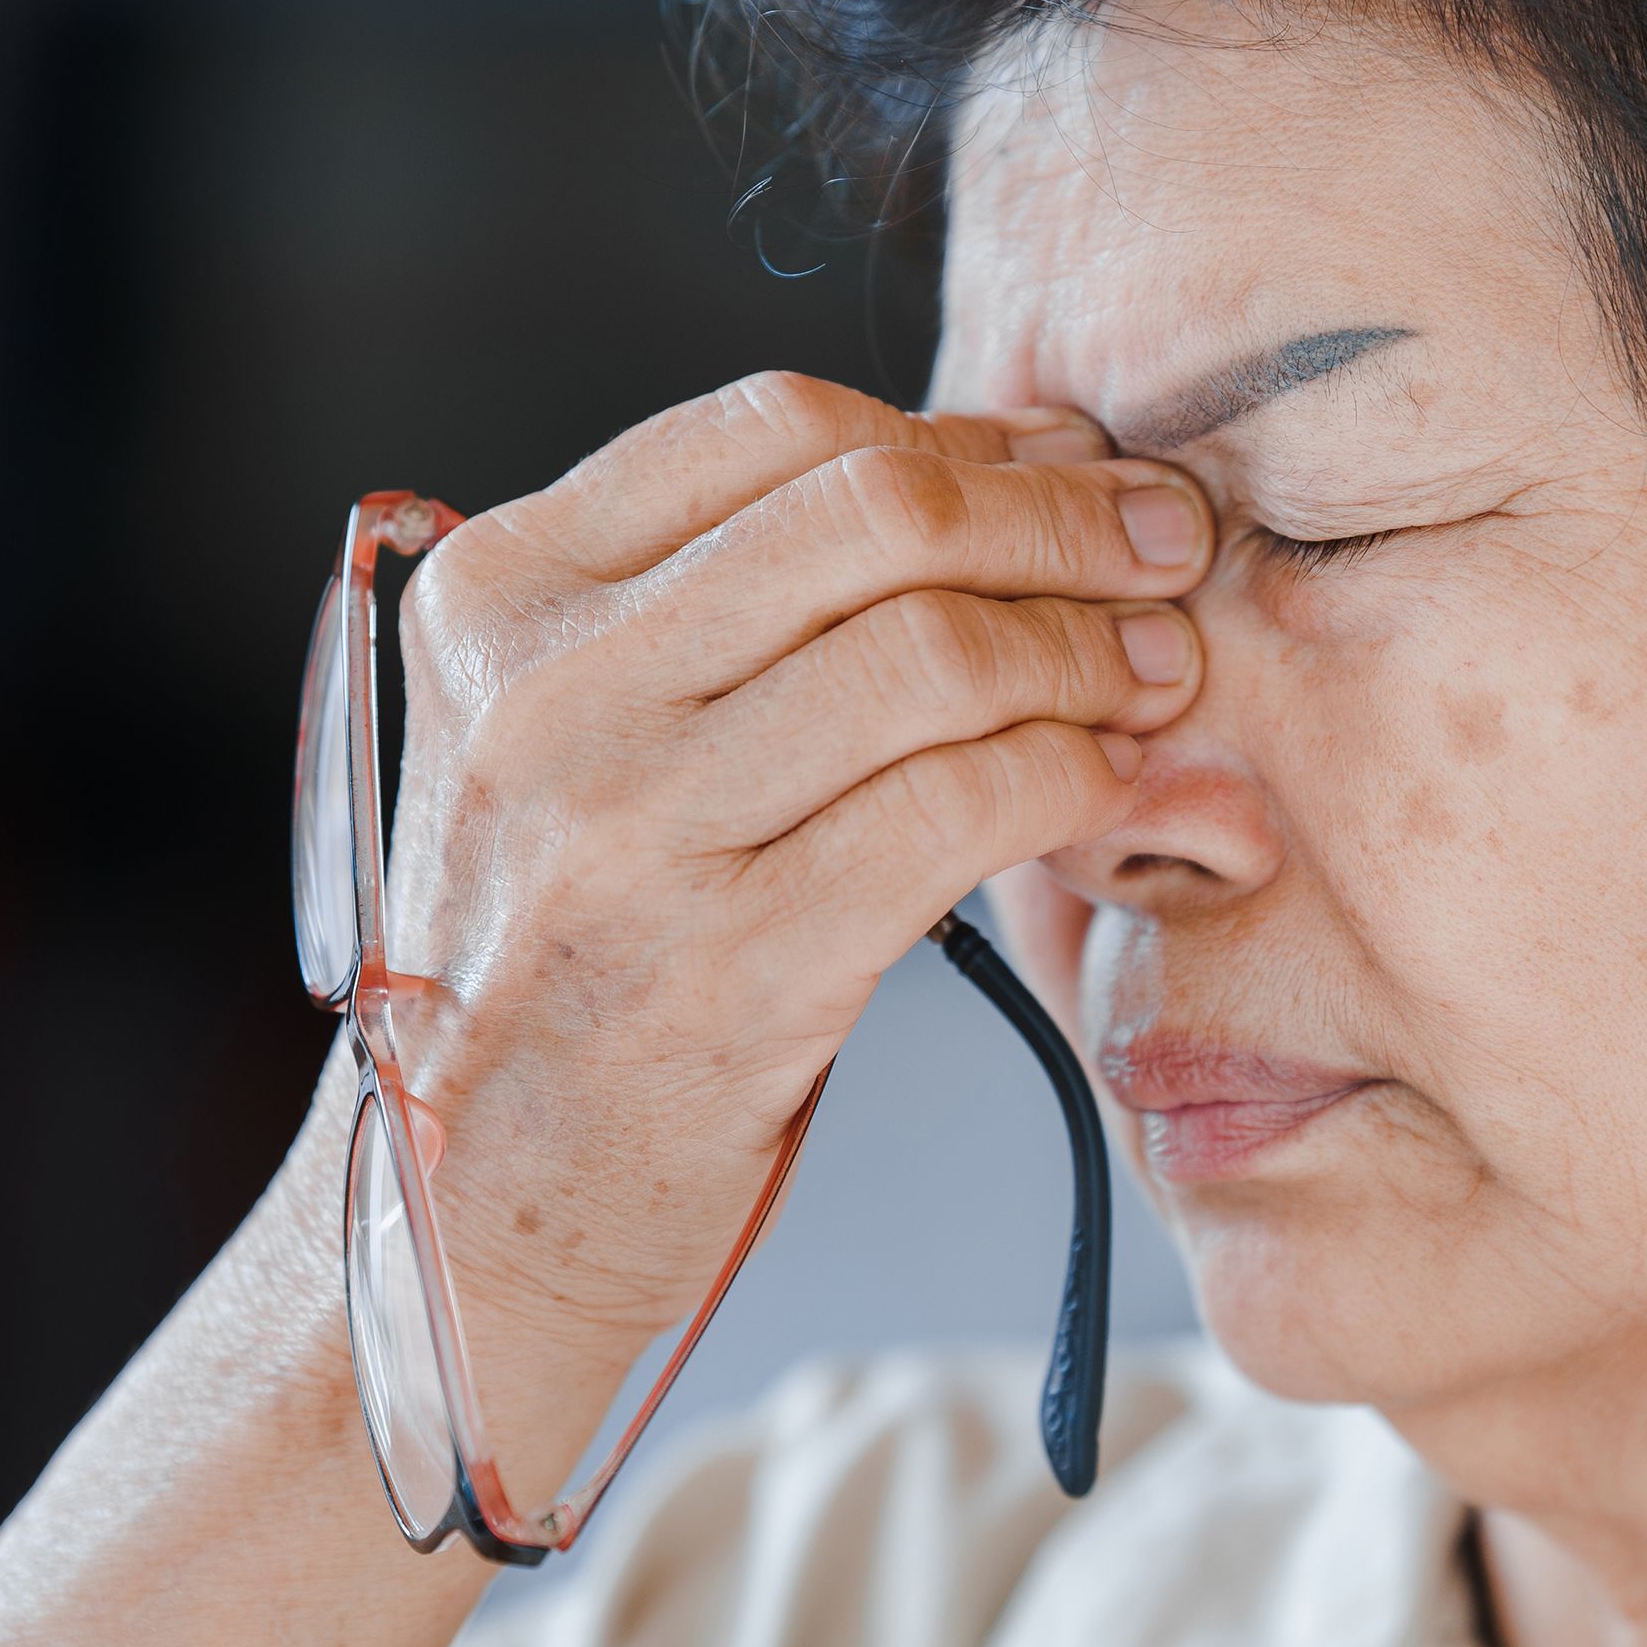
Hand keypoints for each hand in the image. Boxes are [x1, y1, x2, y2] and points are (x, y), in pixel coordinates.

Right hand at [361, 372, 1211, 1389]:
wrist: (481, 1216)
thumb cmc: (567, 959)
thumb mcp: (576, 738)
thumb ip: (729, 599)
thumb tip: (998, 467)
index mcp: (500, 597)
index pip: (775, 429)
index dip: (965, 434)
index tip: (1075, 464)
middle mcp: (546, 696)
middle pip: (872, 516)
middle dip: (1060, 518)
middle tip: (1166, 544)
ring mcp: (626, 834)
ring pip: (931, 654)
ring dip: (1086, 649)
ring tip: (1156, 672)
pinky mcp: (730, 968)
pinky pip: (959, 811)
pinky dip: (1072, 776)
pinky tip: (1115, 781)